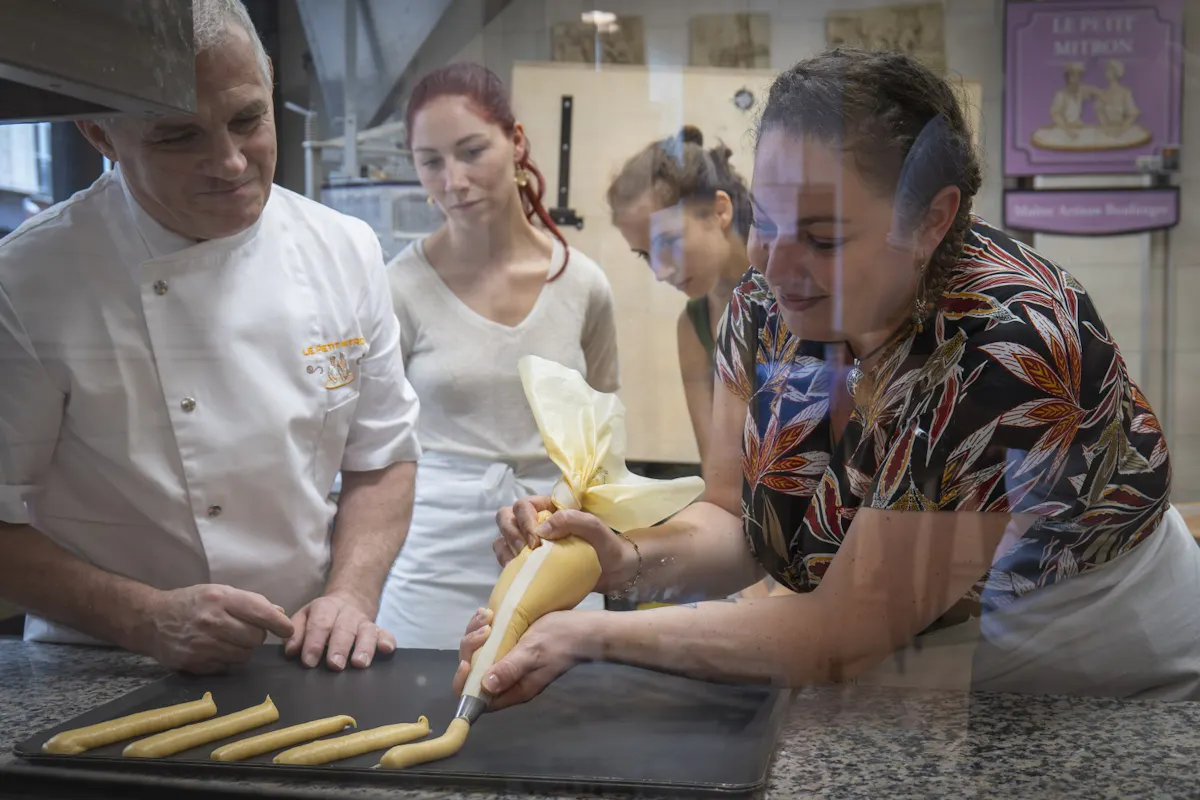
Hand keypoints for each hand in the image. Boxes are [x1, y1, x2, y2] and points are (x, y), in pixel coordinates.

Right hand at [143, 584, 294, 674]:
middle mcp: (212, 622)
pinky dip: (226, 659)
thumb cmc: (192, 602)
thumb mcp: (220, 592)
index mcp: (221, 598)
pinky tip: (215, 649)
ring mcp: (202, 645)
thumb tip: (279, 614)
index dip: (279, 624)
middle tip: (247, 630)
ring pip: (243, 655)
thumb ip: (250, 602)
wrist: (151, 619)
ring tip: (230, 639)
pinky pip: (226, 666)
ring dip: (243, 649)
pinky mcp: (194, 663)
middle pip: (255, 638)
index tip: (288, 630)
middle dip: (257, 635)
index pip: (260, 613)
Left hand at [283, 591, 395, 670]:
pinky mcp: (377, 630)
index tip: (309, 661)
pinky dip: (388, 641)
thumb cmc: (320, 617)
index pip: (319, 624)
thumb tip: (290, 651)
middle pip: (344, 629)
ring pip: (366, 631)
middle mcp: (347, 613)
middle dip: (339, 647)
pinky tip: (387, 650)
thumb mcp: (304, 617)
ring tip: (359, 664)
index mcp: (325, 608)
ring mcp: (364, 621)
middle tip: (334, 665)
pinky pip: (385, 633)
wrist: (347, 600)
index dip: (314, 643)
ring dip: (364, 647)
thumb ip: (295, 633)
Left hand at [452, 607, 593, 710]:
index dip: (466, 684)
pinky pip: (488, 643)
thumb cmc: (561, 640)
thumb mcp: (534, 652)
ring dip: (476, 635)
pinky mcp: (510, 648)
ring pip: (478, 655)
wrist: (583, 629)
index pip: (478, 699)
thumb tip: (486, 685)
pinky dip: (483, 628)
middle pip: (474, 673)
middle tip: (484, 628)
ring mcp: (509, 663)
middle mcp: (508, 680)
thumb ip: (511, 668)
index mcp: (514, 689)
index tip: (467, 662)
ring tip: (486, 616)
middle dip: (471, 650)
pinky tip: (487, 614)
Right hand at [494, 498, 637, 593]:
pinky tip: (522, 574)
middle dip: (512, 534)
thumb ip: (572, 519)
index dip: (524, 520)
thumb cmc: (606, 545)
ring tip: (525, 563)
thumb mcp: (595, 527)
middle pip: (506, 518)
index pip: (523, 505)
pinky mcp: (529, 564)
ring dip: (508, 550)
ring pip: (502, 539)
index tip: (537, 540)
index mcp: (549, 509)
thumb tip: (542, 529)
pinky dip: (508, 565)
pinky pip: (507, 560)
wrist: (614, 572)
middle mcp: (535, 524)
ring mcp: (530, 544)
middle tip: (529, 551)